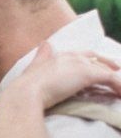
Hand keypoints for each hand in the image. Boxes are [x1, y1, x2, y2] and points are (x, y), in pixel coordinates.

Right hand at [5, 41, 120, 108]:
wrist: (26, 93)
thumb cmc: (26, 86)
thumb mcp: (33, 67)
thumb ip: (41, 56)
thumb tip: (45, 43)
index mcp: (59, 55)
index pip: (82, 55)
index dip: (92, 60)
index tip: (100, 65)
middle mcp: (72, 56)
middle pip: (97, 58)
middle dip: (108, 64)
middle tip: (117, 71)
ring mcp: (81, 64)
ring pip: (106, 69)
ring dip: (115, 79)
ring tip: (120, 89)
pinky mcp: (89, 74)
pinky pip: (111, 79)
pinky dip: (118, 86)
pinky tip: (120, 94)